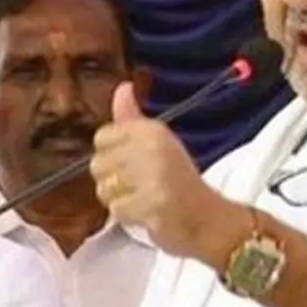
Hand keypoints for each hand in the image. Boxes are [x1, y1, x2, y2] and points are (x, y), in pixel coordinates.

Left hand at [89, 82, 249, 265]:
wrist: (208, 219)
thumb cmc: (179, 182)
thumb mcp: (158, 143)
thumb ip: (133, 119)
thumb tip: (122, 87)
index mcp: (151, 130)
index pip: (102, 137)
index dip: (112, 155)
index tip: (132, 164)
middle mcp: (152, 147)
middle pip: (98, 165)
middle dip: (113, 181)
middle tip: (139, 186)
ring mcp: (153, 176)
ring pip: (105, 190)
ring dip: (120, 201)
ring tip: (144, 200)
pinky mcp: (153, 203)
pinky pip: (117, 210)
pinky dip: (130, 217)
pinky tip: (148, 214)